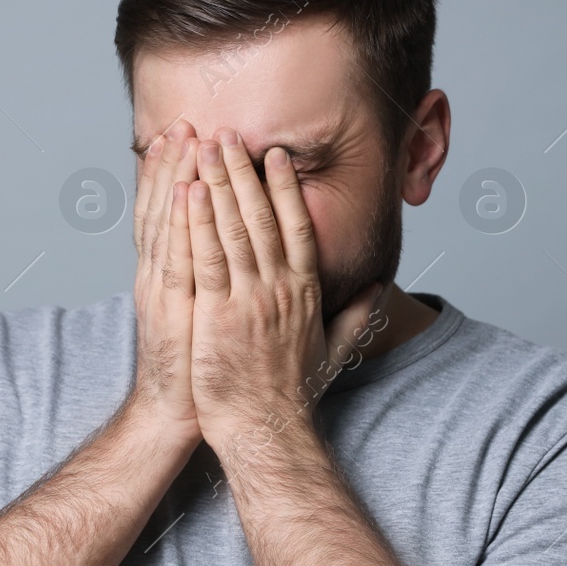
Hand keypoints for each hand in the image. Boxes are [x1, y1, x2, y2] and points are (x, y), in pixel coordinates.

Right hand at [126, 123, 202, 446]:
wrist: (179, 412)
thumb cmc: (205, 368)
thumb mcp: (212, 318)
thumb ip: (225, 283)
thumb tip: (245, 258)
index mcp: (176, 274)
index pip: (177, 213)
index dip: (181, 174)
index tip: (191, 137)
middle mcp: (163, 274)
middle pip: (167, 208)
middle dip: (176, 164)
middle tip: (184, 121)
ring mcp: (163, 289)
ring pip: (168, 223)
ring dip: (174, 178)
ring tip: (182, 138)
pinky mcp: (171, 308)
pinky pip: (176, 258)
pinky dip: (180, 223)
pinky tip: (185, 192)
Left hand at [185, 128, 382, 465]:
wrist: (266, 431)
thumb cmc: (293, 396)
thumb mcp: (333, 350)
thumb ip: (355, 316)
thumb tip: (378, 291)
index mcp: (305, 292)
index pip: (296, 227)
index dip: (284, 188)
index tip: (273, 156)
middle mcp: (280, 289)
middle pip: (262, 217)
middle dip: (242, 171)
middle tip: (228, 133)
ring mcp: (250, 300)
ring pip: (234, 229)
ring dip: (217, 184)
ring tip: (204, 147)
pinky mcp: (219, 315)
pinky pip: (208, 258)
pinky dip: (198, 223)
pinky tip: (188, 192)